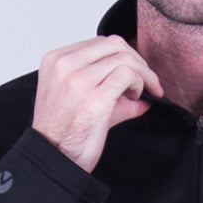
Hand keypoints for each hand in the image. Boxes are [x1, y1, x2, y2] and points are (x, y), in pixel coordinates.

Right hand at [32, 36, 162, 172]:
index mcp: (55, 61)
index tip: (136, 72)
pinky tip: (137, 98)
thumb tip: (142, 91)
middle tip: (148, 81)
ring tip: (141, 92)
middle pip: (114, 44)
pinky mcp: (94, 98)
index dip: (123, 55)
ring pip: (123, 58)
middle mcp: (64, 65)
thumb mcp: (78, 100)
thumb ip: (107, 87)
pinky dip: (140, 83)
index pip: (99, 43)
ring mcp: (78, 80)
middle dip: (137, 60)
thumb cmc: (62, 134)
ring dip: (142, 74)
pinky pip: (127, 74)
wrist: (54, 159)